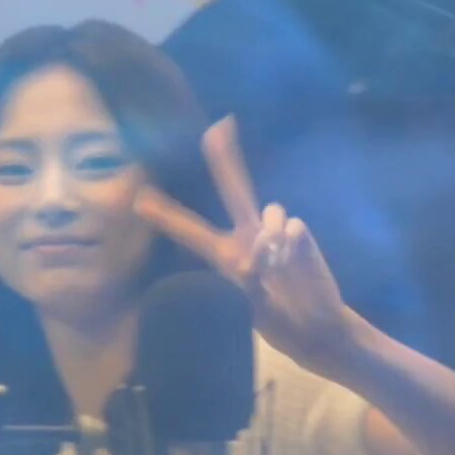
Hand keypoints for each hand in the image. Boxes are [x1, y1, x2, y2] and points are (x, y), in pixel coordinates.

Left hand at [133, 115, 354, 375]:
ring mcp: (276, 232)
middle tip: (218, 125)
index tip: (139, 198)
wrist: (314, 329)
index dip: (166, 214)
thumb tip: (258, 249)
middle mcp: (248, 233)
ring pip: (270, 210)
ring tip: (274, 263)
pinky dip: (291, 244)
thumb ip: (248, 276)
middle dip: (225, 156)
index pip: (190, 230)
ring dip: (270, 234)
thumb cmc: (275, 320)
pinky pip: (293, 226)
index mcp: (224, 253)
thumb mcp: (248, 305)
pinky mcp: (302, 236)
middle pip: (235, 187)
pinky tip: (294, 263)